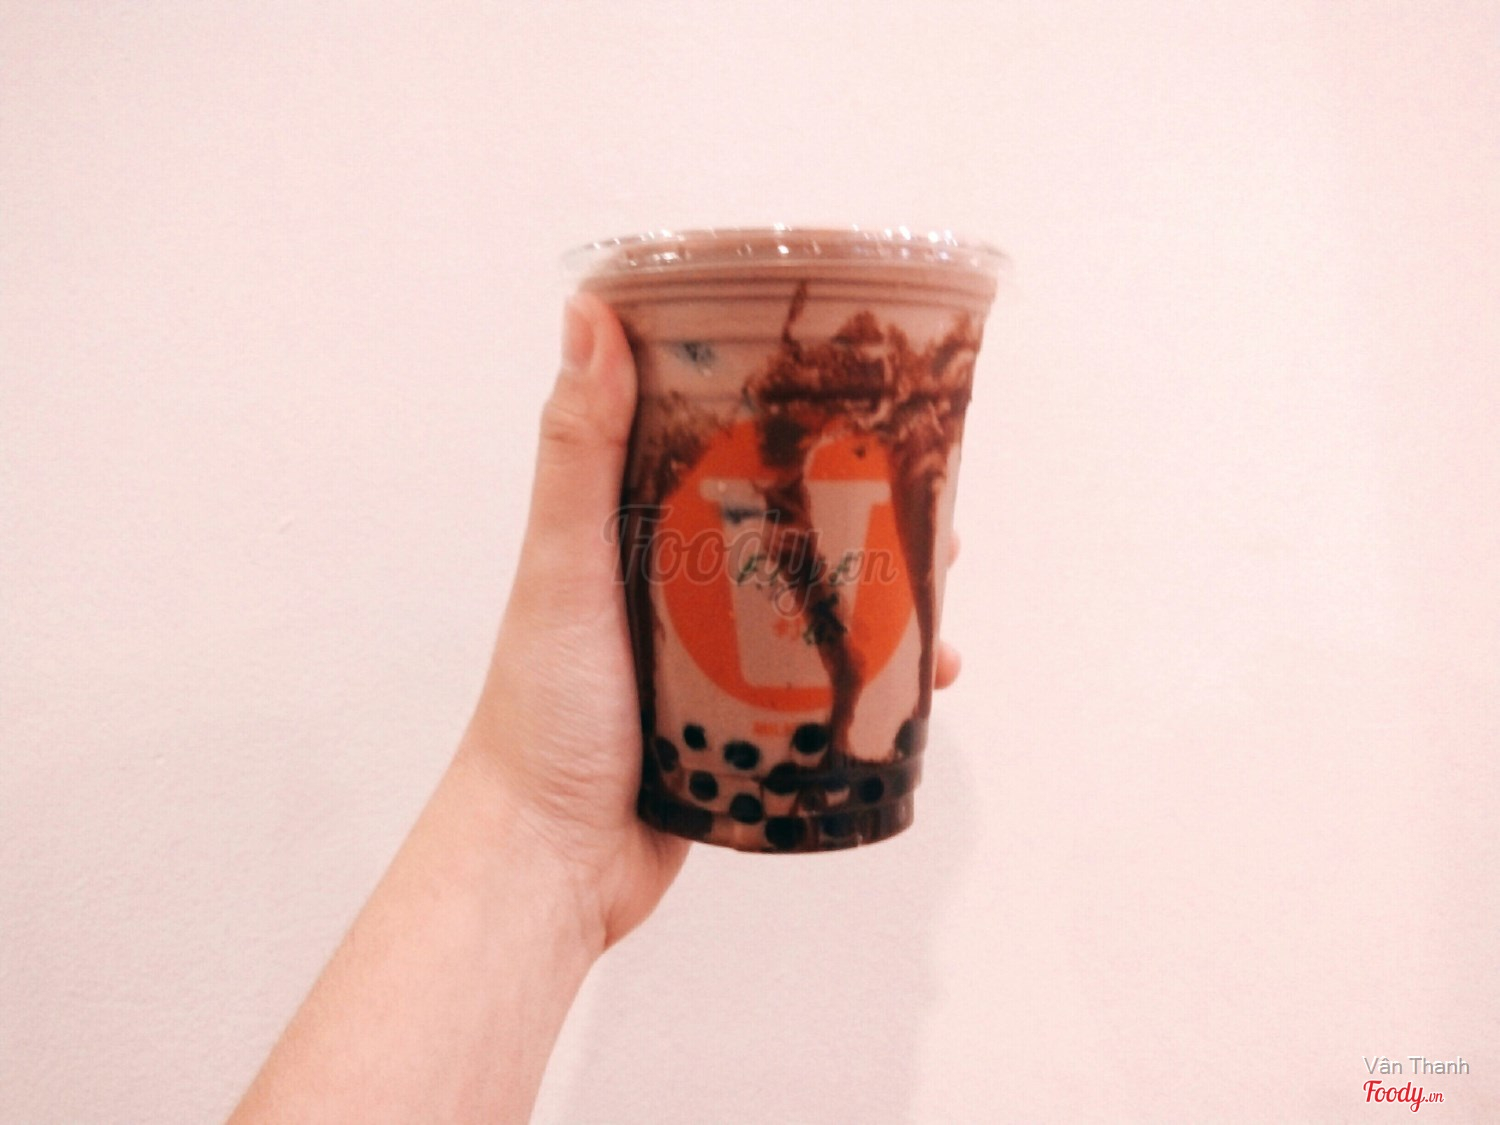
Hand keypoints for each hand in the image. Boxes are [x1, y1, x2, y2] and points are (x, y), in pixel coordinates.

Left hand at [460, 293, 963, 950]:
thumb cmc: (545, 710)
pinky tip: (929, 675)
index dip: (785, 408)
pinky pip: (822, 684)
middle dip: (863, 502)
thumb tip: (588, 311)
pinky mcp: (744, 723)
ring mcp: (714, 657)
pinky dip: (877, 674)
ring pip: (819, 603)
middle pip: (790, 523)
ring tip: (945, 580)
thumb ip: (578, 452)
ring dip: (887, 588)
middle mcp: (678, 586)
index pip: (717, 444)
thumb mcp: (565, 569)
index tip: (852, 377)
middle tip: (931, 488)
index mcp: (635, 533)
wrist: (550, 858)